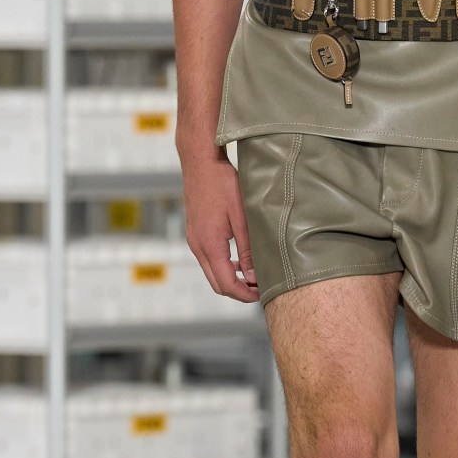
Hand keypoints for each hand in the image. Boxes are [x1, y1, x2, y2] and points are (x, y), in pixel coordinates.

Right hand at [181, 147, 259, 302]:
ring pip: (212, 272)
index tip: (262, 295)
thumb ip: (247, 248)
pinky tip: (240, 260)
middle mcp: (197, 246)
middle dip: (239, 291)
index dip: (245, 295)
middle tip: (261, 289)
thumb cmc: (222, 183)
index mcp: (209, 245)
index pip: (226, 284)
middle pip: (217, 283)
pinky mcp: (195, 233)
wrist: (201, 162)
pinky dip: (225, 266)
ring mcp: (194, 240)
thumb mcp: (242, 216)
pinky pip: (209, 259)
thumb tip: (253, 275)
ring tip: (254, 276)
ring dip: (232, 279)